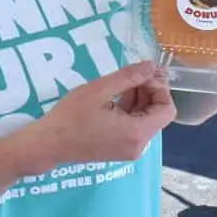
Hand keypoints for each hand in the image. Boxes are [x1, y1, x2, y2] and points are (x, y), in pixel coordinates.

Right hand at [17, 61, 176, 170]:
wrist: (49, 143)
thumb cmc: (71, 116)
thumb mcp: (99, 90)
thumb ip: (129, 77)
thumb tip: (150, 66)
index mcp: (137, 132)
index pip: (167, 109)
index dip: (160, 88)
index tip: (144, 73)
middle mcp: (138, 145)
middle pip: (158, 114)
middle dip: (150, 91)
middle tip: (135, 72)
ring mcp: (129, 149)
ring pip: (146, 120)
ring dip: (140, 99)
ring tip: (123, 81)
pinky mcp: (120, 149)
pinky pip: (134, 126)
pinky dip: (130, 110)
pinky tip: (116, 95)